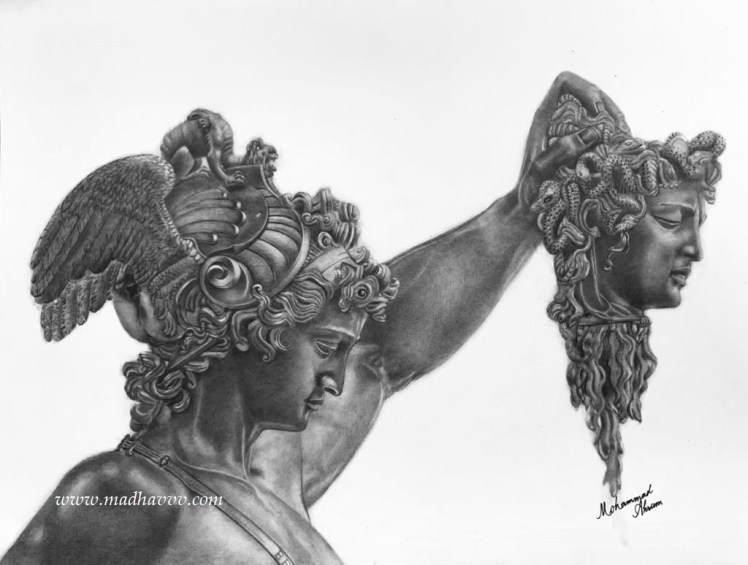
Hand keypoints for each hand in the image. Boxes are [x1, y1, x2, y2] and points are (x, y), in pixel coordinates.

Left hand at [517, 72, 628, 210]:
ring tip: (626, 140)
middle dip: (608, 107)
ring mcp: (571, 132)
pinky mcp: (582, 147)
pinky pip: (603, 132)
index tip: (596, 112)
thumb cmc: (528, 193)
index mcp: (545, 119)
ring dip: (616, 122)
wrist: (528, 212)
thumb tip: (591, 133)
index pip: (565, 82)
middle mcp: (559, 120)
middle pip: (589, 94)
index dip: (584, 89)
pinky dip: (615, 137)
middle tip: (621, 130)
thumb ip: (558, 153)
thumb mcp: (539, 173)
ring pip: (599, 113)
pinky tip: (622, 150)